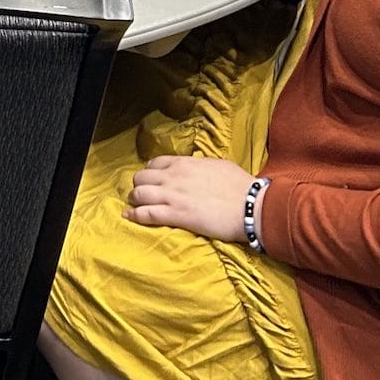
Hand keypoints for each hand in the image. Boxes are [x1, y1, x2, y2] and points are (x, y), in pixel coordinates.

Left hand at [124, 155, 253, 241]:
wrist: (250, 206)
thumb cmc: (240, 186)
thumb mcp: (218, 165)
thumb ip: (200, 165)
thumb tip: (196, 167)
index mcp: (184, 163)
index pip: (154, 163)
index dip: (150, 172)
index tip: (152, 180)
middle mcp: (173, 176)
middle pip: (141, 178)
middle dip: (139, 185)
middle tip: (142, 194)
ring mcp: (172, 196)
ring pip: (138, 194)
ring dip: (134, 200)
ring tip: (135, 205)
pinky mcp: (175, 215)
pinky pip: (146, 214)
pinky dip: (134, 215)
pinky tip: (129, 216)